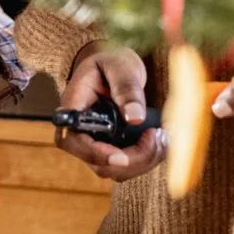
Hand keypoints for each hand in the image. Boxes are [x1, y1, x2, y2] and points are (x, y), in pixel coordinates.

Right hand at [57, 40, 165, 180]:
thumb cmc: (109, 63)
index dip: (95, 154)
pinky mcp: (111, 150)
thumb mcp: (118, 66)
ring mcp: (95, 145)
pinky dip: (147, 159)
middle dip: (133, 159)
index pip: (73, 141)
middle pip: (99, 163)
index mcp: (72, 110)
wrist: (111, 68)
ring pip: (116, 171)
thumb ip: (126, 88)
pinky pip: (127, 167)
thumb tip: (135, 117)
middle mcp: (79, 133)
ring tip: (162, 136)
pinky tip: (159, 141)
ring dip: (144, 161)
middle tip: (157, 137)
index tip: (121, 156)